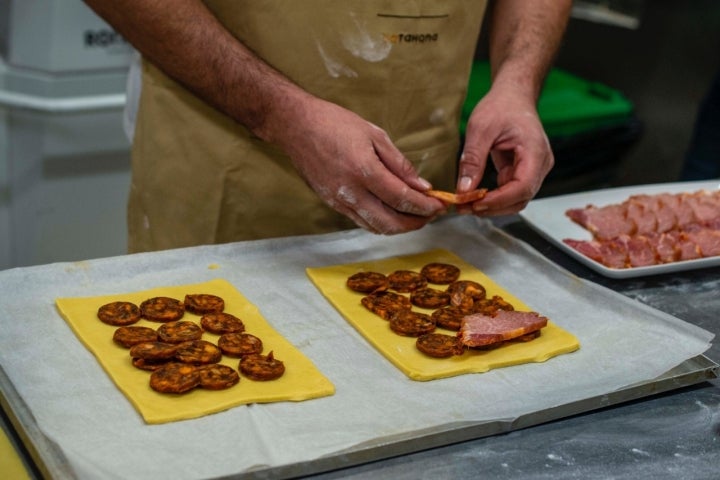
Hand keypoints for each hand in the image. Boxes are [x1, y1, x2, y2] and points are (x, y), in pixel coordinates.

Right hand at [275, 97, 446, 233]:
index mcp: (364, 171)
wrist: (295, 126)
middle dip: (416, 223)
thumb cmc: (335, 123)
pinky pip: (362, 221)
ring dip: (400, 227)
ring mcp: (339, 201)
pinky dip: (381, 222)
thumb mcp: (374, 135)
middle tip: (432, 214)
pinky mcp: (332, 204)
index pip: (402, 199)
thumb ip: (399, 164)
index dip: (425, 206)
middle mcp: (351, 192)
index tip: (441, 205)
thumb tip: (421, 186)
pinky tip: (392, 212)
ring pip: (376, 227)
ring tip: (416, 216)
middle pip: (390, 222)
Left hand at [455, 86, 553, 215]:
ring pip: (516, 199)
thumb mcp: (480, 129)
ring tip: (466, 204)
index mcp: (536, 152)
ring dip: (492, 205)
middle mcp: (540, 164)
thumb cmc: (501, 106)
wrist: (513, 97)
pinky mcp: (524, 172)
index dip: (499, 200)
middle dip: (493, 207)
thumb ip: (473, 160)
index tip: (475, 204)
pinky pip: (510, 191)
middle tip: (464, 207)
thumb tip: (464, 190)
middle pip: (521, 198)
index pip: (523, 186)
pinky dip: (493, 197)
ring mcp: (534, 170)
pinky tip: (474, 195)